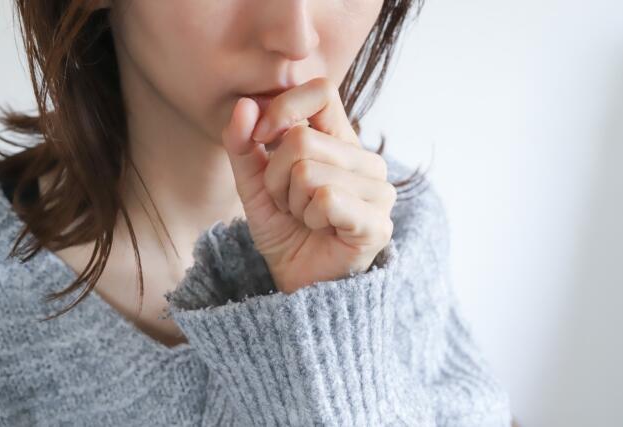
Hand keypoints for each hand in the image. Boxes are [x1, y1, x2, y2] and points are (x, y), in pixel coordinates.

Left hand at [221, 77, 396, 293]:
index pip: (321, 91)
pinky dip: (309, 217)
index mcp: (341, 140)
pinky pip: (327, 198)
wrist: (299, 282)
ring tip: (303, 216)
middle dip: (275, 177)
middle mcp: (366, 160)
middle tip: (287, 202)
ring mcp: (378, 191)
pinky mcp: (378, 222)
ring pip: (308, 171)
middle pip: (301, 140)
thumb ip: (244, 144)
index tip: (260, 138)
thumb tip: (244, 104)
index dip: (283, 109)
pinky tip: (320, 229)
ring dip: (291, 201)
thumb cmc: (285, 229)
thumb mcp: (254, 183)